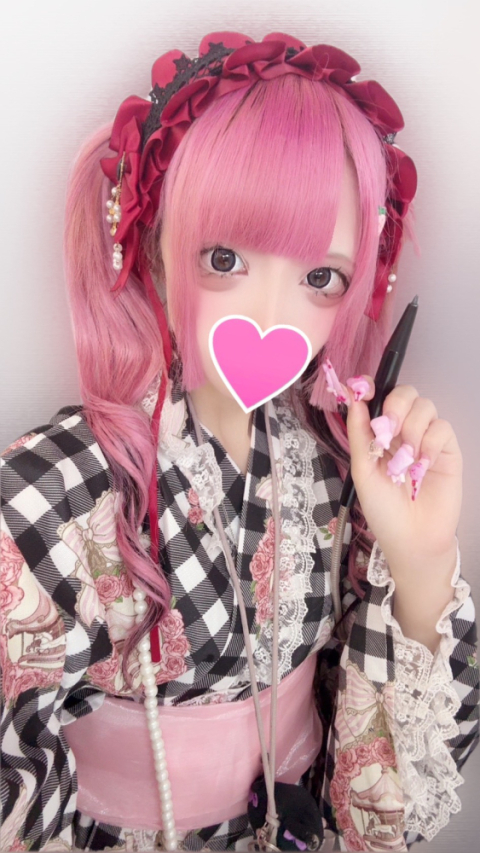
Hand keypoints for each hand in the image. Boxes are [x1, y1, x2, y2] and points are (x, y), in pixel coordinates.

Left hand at [345, 378, 461, 574]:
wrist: (412, 538)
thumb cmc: (384, 510)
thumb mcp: (362, 470)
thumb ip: (359, 433)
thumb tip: (354, 399)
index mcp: (379, 434)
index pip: (380, 397)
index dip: (373, 386)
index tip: (365, 389)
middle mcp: (403, 431)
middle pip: (405, 393)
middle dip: (396, 406)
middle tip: (388, 430)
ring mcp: (426, 439)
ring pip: (425, 406)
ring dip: (412, 429)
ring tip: (406, 460)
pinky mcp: (448, 450)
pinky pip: (442, 427)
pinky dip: (430, 442)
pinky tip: (423, 464)